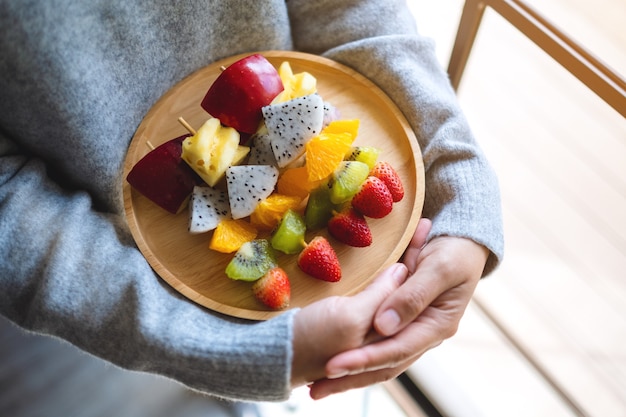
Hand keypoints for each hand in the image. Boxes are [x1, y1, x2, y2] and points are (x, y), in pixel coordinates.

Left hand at [308, 219, 487, 398]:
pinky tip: (336, 365)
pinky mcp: (402, 322)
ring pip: (380, 359)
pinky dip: (357, 355)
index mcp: (437, 326)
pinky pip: (378, 344)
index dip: (363, 359)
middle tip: (316, 389)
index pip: (395, 350)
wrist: (464, 243)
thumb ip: (412, 296)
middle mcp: (424, 335)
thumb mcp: (439, 269)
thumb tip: (384, 326)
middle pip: (384, 363)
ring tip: (319, 387)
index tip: (332, 365)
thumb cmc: (455, 252)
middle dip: (350, 376)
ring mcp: (413, 330)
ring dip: (350, 373)